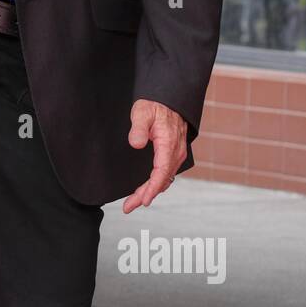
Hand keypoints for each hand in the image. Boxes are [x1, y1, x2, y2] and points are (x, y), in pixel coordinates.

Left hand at [122, 99, 187, 213]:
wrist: (169, 99)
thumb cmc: (156, 105)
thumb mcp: (142, 112)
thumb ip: (138, 128)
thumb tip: (136, 144)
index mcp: (168, 144)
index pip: (161, 172)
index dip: (153, 188)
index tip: (143, 200)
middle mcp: (175, 152)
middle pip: (162, 180)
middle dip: (146, 195)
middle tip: (129, 206)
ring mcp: (176, 154)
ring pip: (164, 179)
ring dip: (150, 191)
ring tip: (133, 202)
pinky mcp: (173, 154)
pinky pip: (166, 173)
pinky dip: (156, 184)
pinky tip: (146, 189)